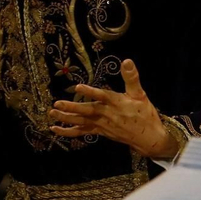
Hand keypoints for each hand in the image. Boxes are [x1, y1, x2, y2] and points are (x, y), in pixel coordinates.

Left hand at [49, 59, 177, 160]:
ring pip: (82, 122)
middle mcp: (107, 115)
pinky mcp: (99, 132)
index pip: (103, 96)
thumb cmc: (145, 114)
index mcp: (117, 103)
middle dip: (72, 107)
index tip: (78, 86)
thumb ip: (131, 78)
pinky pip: (82, 132)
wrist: (148, 139)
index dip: (91, 92)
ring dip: (66, 118)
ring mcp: (102, 125)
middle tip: (57, 103)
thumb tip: (127, 61)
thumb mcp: (140, 94)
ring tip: (52, 113)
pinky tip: (55, 129)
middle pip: (88, 111)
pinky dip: (68, 131)